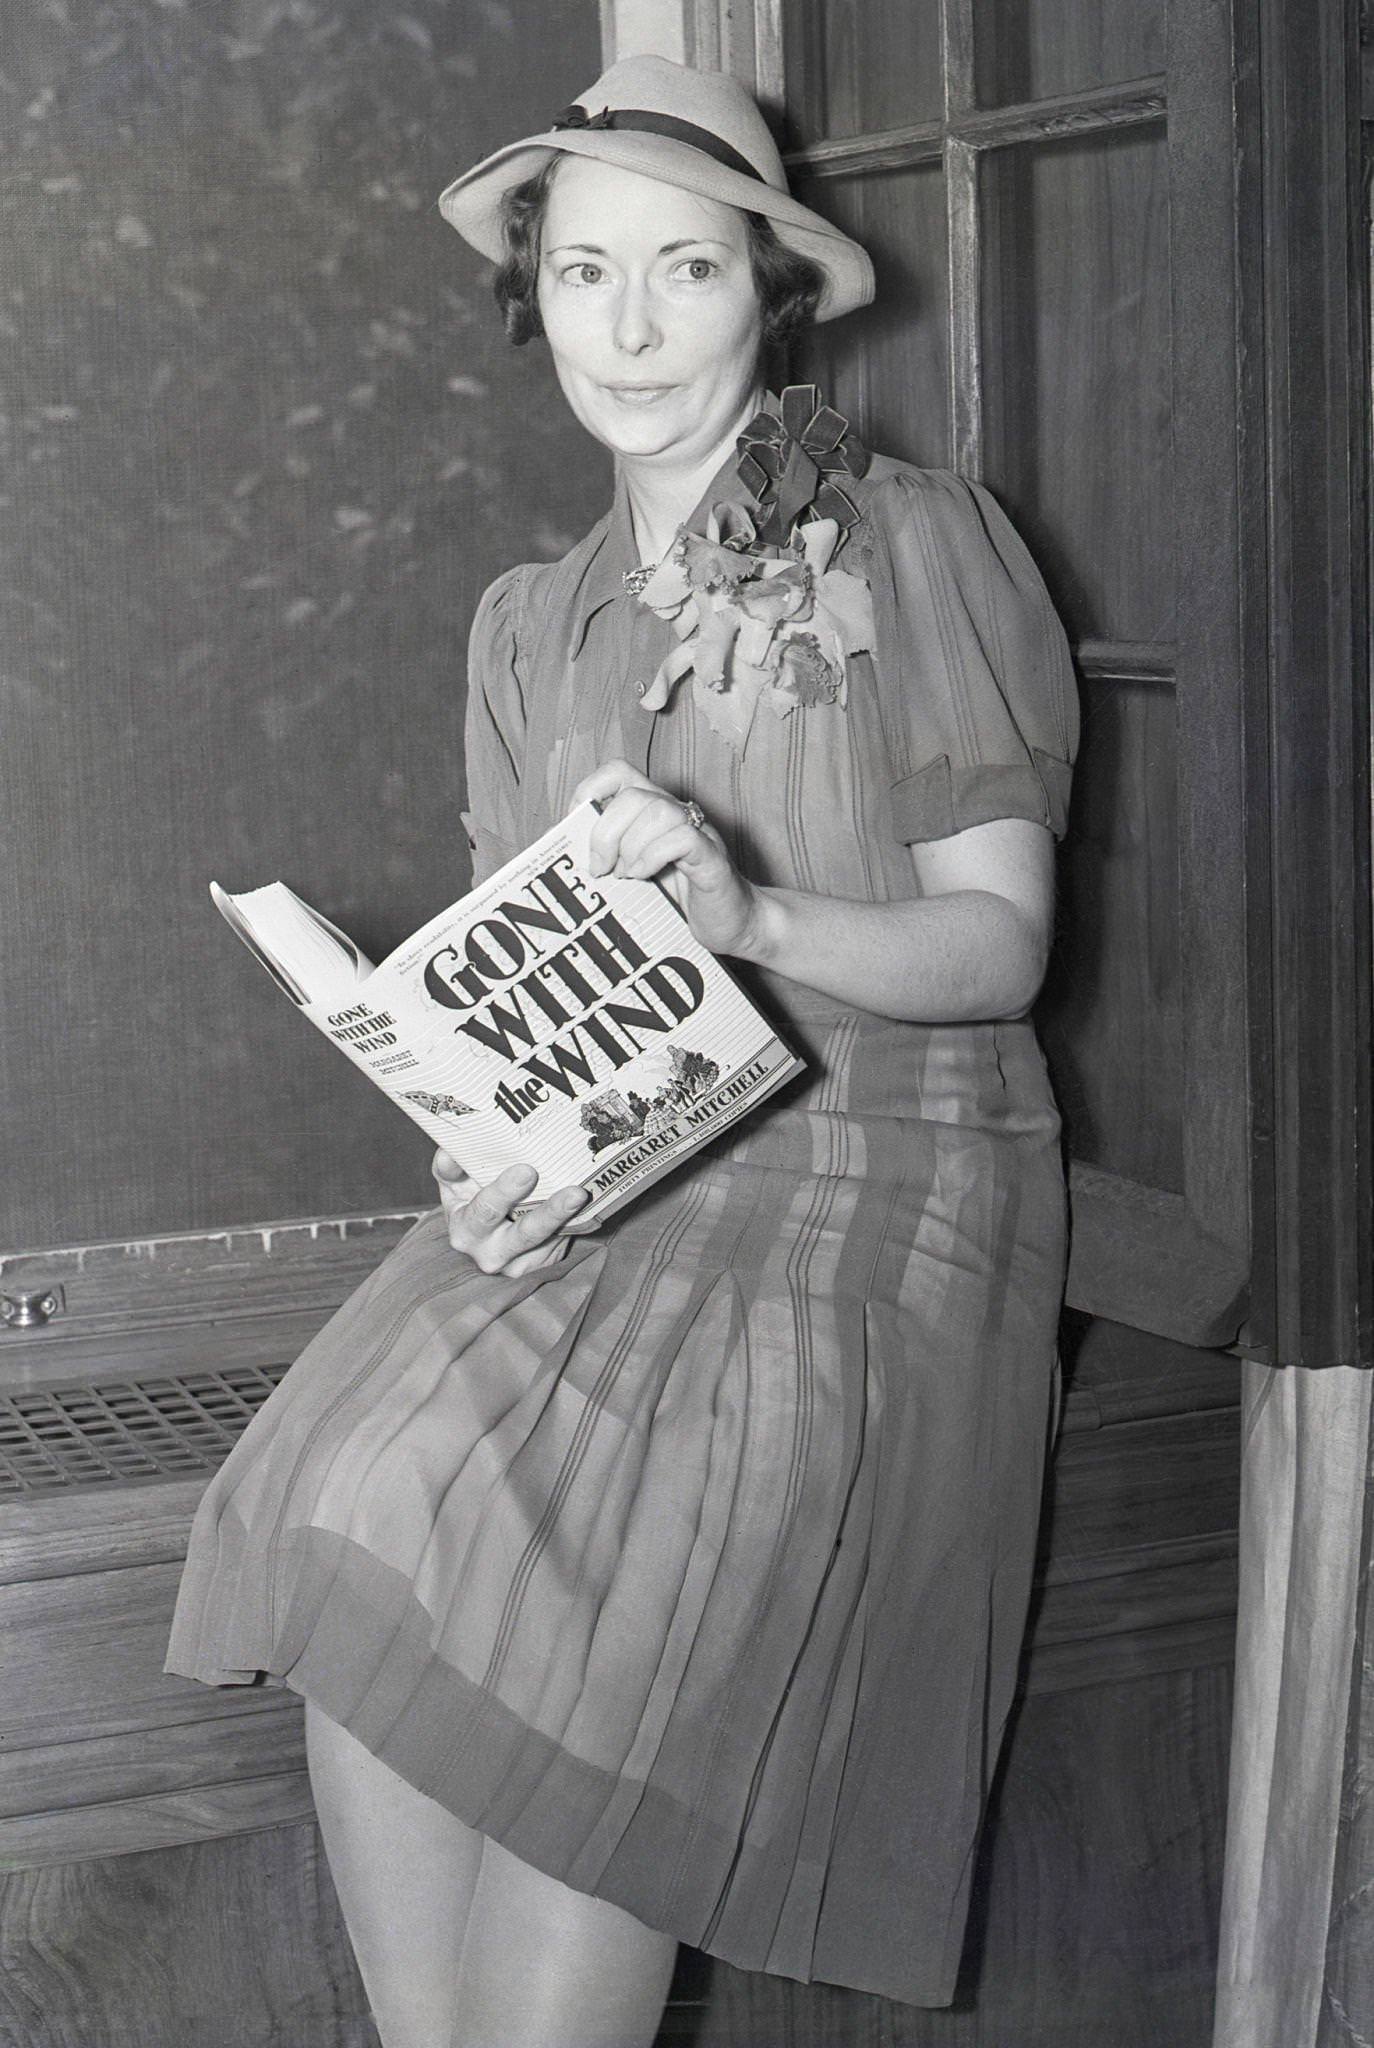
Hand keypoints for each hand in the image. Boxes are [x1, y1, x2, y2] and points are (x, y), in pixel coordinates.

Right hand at [431, 1150, 590, 1275]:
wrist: (481, 1237)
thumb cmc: (469, 1201)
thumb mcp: (453, 1185)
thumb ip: (449, 1167)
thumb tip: (450, 1153)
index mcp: (465, 1230)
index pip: (484, 1212)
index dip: (504, 1193)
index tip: (527, 1171)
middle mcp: (490, 1254)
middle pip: (523, 1235)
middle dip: (548, 1213)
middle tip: (572, 1191)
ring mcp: (519, 1264)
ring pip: (547, 1241)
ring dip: (567, 1218)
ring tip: (582, 1195)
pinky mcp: (541, 1266)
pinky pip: (561, 1244)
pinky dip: (574, 1222)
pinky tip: (587, 1202)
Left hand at [572, 759, 766, 958]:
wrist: (736, 924)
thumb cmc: (683, 899)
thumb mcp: (634, 873)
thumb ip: (607, 855)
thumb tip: (564, 846)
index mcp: (654, 811)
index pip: (618, 772)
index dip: (589, 791)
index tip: (576, 829)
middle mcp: (677, 813)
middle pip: (632, 794)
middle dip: (605, 832)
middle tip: (601, 868)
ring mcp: (698, 833)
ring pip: (658, 811)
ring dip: (631, 846)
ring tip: (626, 875)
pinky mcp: (712, 859)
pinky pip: (683, 838)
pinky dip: (654, 856)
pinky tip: (644, 875)